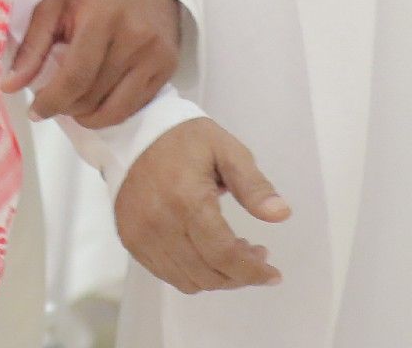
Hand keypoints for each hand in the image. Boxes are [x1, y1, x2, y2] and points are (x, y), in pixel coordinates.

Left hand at [4, 0, 181, 127]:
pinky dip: (114, 110)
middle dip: (67, 107)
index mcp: (102, 18)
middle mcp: (135, 38)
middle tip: (54, 100)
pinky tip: (99, 98)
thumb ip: (32, 47)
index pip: (76, 77)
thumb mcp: (54, 4)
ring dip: (90, 115)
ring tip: (75, 103)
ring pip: (117, 108)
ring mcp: (156, 54)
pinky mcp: (169, 65)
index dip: (52, 101)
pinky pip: (138, 104)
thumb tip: (9, 86)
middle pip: (94, 96)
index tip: (35, 111)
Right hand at [115, 118, 289, 293]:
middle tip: (256, 254)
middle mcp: (159, 224)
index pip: (224, 255)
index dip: (253, 272)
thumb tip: (281, 214)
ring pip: (189, 282)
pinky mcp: (130, 239)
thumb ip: (254, 185)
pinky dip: (193, 274)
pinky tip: (205, 253)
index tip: (273, 274)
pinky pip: (167, 275)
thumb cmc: (184, 139)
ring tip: (232, 253)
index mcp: (186, 201)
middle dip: (240, 275)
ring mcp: (140, 235)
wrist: (133, 130)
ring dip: (218, 277)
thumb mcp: (226, 150)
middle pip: (209, 274)